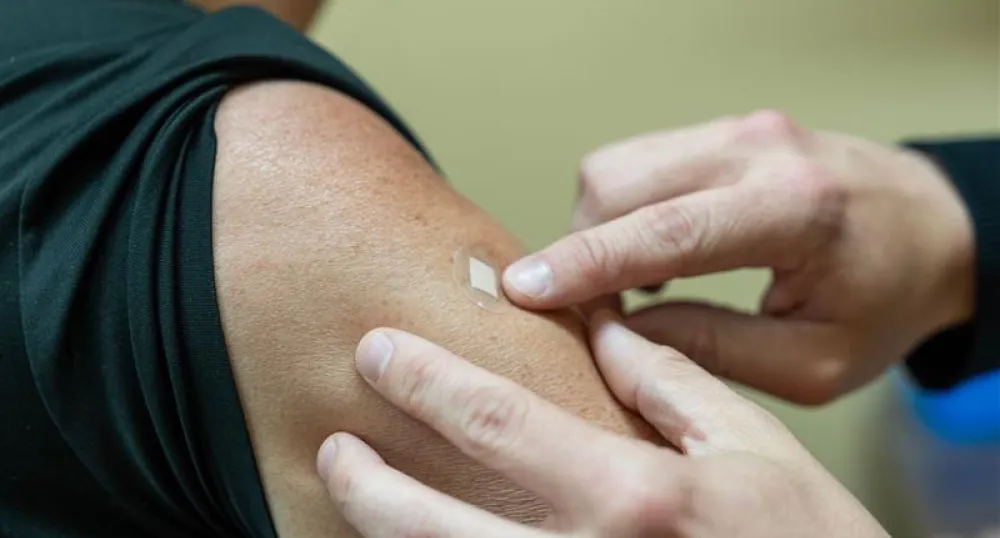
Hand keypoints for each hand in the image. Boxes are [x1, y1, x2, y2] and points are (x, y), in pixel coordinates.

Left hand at [316, 312, 888, 536]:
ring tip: (349, 494)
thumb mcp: (755, 450)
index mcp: (632, 492)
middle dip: (368, 479)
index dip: (424, 381)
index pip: (495, 421)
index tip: (379, 351)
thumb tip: (607, 332)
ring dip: (384, 532)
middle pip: (436, 520)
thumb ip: (674, 385)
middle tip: (334, 444)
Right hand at [502, 111, 975, 403]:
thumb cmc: (881, 303)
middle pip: (619, 185)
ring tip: (626, 286)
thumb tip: (618, 333)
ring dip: (598, 228)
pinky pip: (638, 161)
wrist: (929, 228)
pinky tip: (649, 251)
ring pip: (616, 167)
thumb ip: (710, 349)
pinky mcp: (724, 129)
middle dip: (581, 250)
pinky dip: (621, 209)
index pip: (667, 232)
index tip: (526, 289)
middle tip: (585, 312)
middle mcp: (761, 151)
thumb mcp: (811, 364)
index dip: (587, 264)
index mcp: (796, 212)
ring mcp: (740, 129)